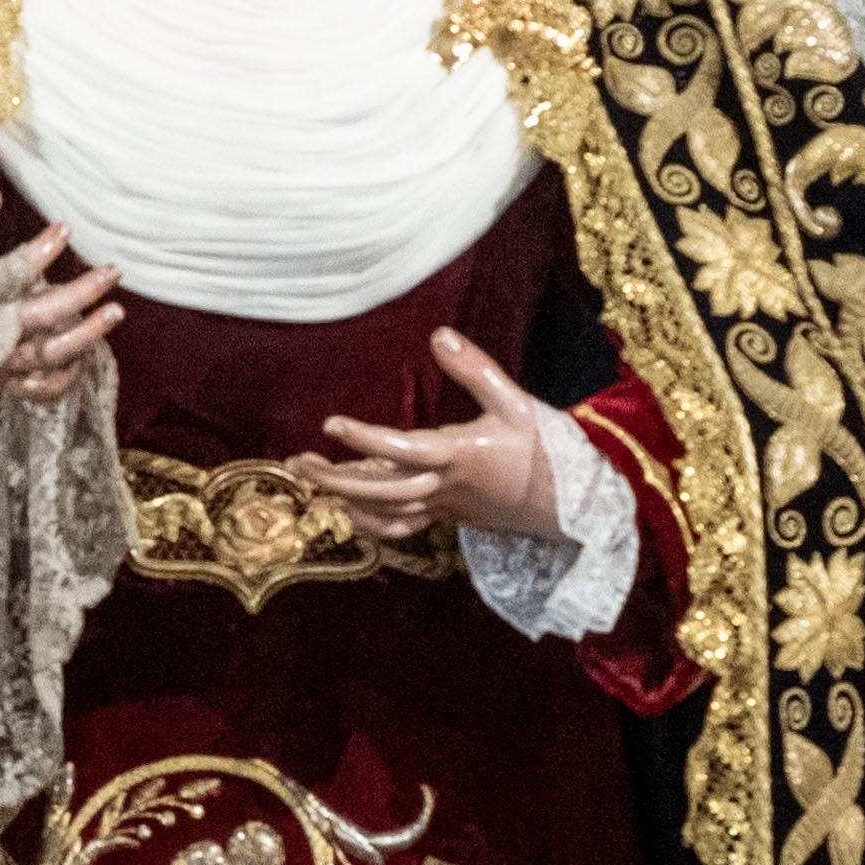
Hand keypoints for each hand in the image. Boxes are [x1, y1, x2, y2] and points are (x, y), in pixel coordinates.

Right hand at [0, 185, 122, 422]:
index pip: (6, 276)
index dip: (38, 254)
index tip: (65, 230)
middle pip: (41, 316)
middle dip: (81, 294)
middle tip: (113, 271)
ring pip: (48, 354)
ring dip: (86, 335)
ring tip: (116, 311)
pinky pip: (38, 388)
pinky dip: (65, 376)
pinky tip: (86, 356)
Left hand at [301, 331, 577, 547]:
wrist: (566, 505)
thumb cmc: (541, 449)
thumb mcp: (514, 402)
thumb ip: (475, 369)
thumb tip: (437, 335)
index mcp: (458, 455)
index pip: (401, 449)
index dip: (363, 438)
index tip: (330, 424)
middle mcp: (443, 486)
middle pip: (379, 490)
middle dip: (334, 479)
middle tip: (297, 462)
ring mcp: (442, 507)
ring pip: (384, 512)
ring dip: (343, 499)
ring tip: (309, 479)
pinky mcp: (445, 517)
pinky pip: (400, 528)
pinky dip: (369, 524)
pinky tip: (346, 511)